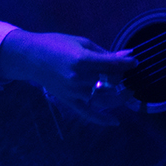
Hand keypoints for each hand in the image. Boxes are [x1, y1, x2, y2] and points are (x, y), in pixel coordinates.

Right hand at [0, 30, 135, 125]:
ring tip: (128, 91)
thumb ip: (104, 52)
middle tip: (125, 72)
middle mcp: (80, 79)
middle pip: (110, 82)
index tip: (135, 61)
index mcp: (83, 61)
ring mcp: (75, 93)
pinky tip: (115, 122)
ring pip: (104, 99)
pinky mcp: (69, 101)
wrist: (30, 57)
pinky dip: (102, 120)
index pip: (113, 65)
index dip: (127, 63)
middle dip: (121, 77)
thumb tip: (127, 54)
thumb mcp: (82, 42)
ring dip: (119, 96)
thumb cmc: (56, 44)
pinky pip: (88, 114)